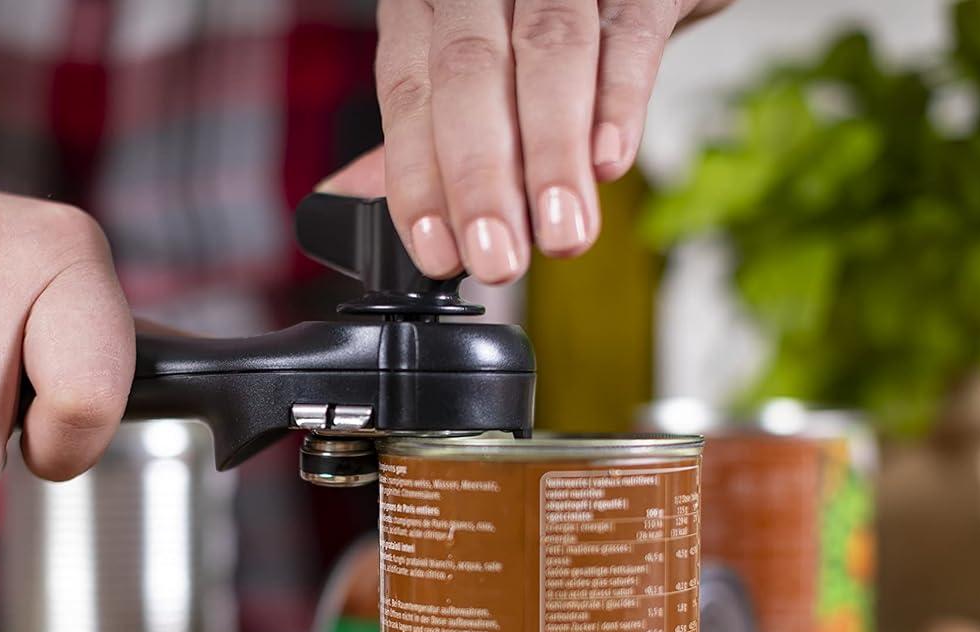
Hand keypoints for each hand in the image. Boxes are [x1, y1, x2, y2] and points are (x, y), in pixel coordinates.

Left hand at [333, 0, 731, 284]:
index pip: (409, 93)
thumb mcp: (474, 76)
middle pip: (470, 74)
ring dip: (551, 153)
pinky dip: (619, 99)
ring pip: (549, 52)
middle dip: (481, 179)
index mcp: (427, 8)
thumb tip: (351, 206)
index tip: (438, 254)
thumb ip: (424, 131)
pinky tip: (609, 163)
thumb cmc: (543, 28)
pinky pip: (629, 30)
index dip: (420, 179)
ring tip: (560, 233)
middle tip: (498, 259)